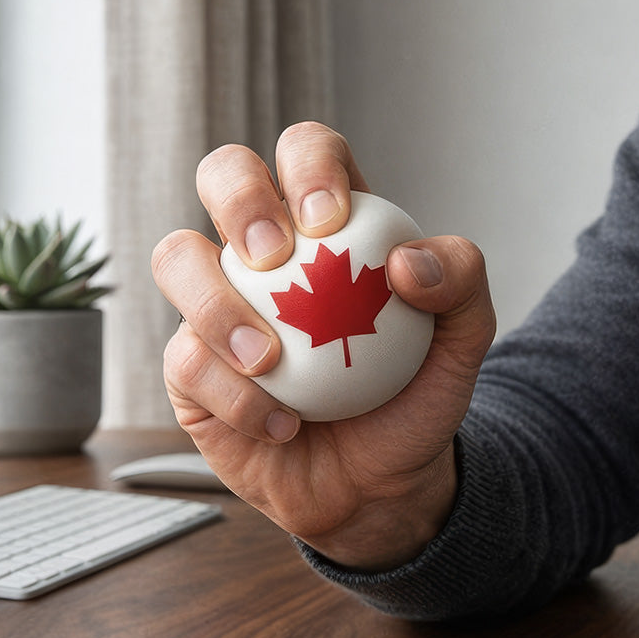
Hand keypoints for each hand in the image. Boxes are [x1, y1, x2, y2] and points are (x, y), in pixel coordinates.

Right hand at [152, 121, 495, 570]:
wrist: (375, 486)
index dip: (308, 165)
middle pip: (223, 174)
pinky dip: (235, 396)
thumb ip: (460, 281)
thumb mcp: (462, 339)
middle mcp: (264, 251)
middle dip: (239, 199)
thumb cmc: (413, 396)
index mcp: (328, 221)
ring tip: (270, 363)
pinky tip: (280, 425)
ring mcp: (216, 303)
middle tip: (274, 258)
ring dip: (218, 306)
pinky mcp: (189, 366)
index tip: (330, 221)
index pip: (306, 151)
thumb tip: (406, 260)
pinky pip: (185, 358)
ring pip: (176, 257)